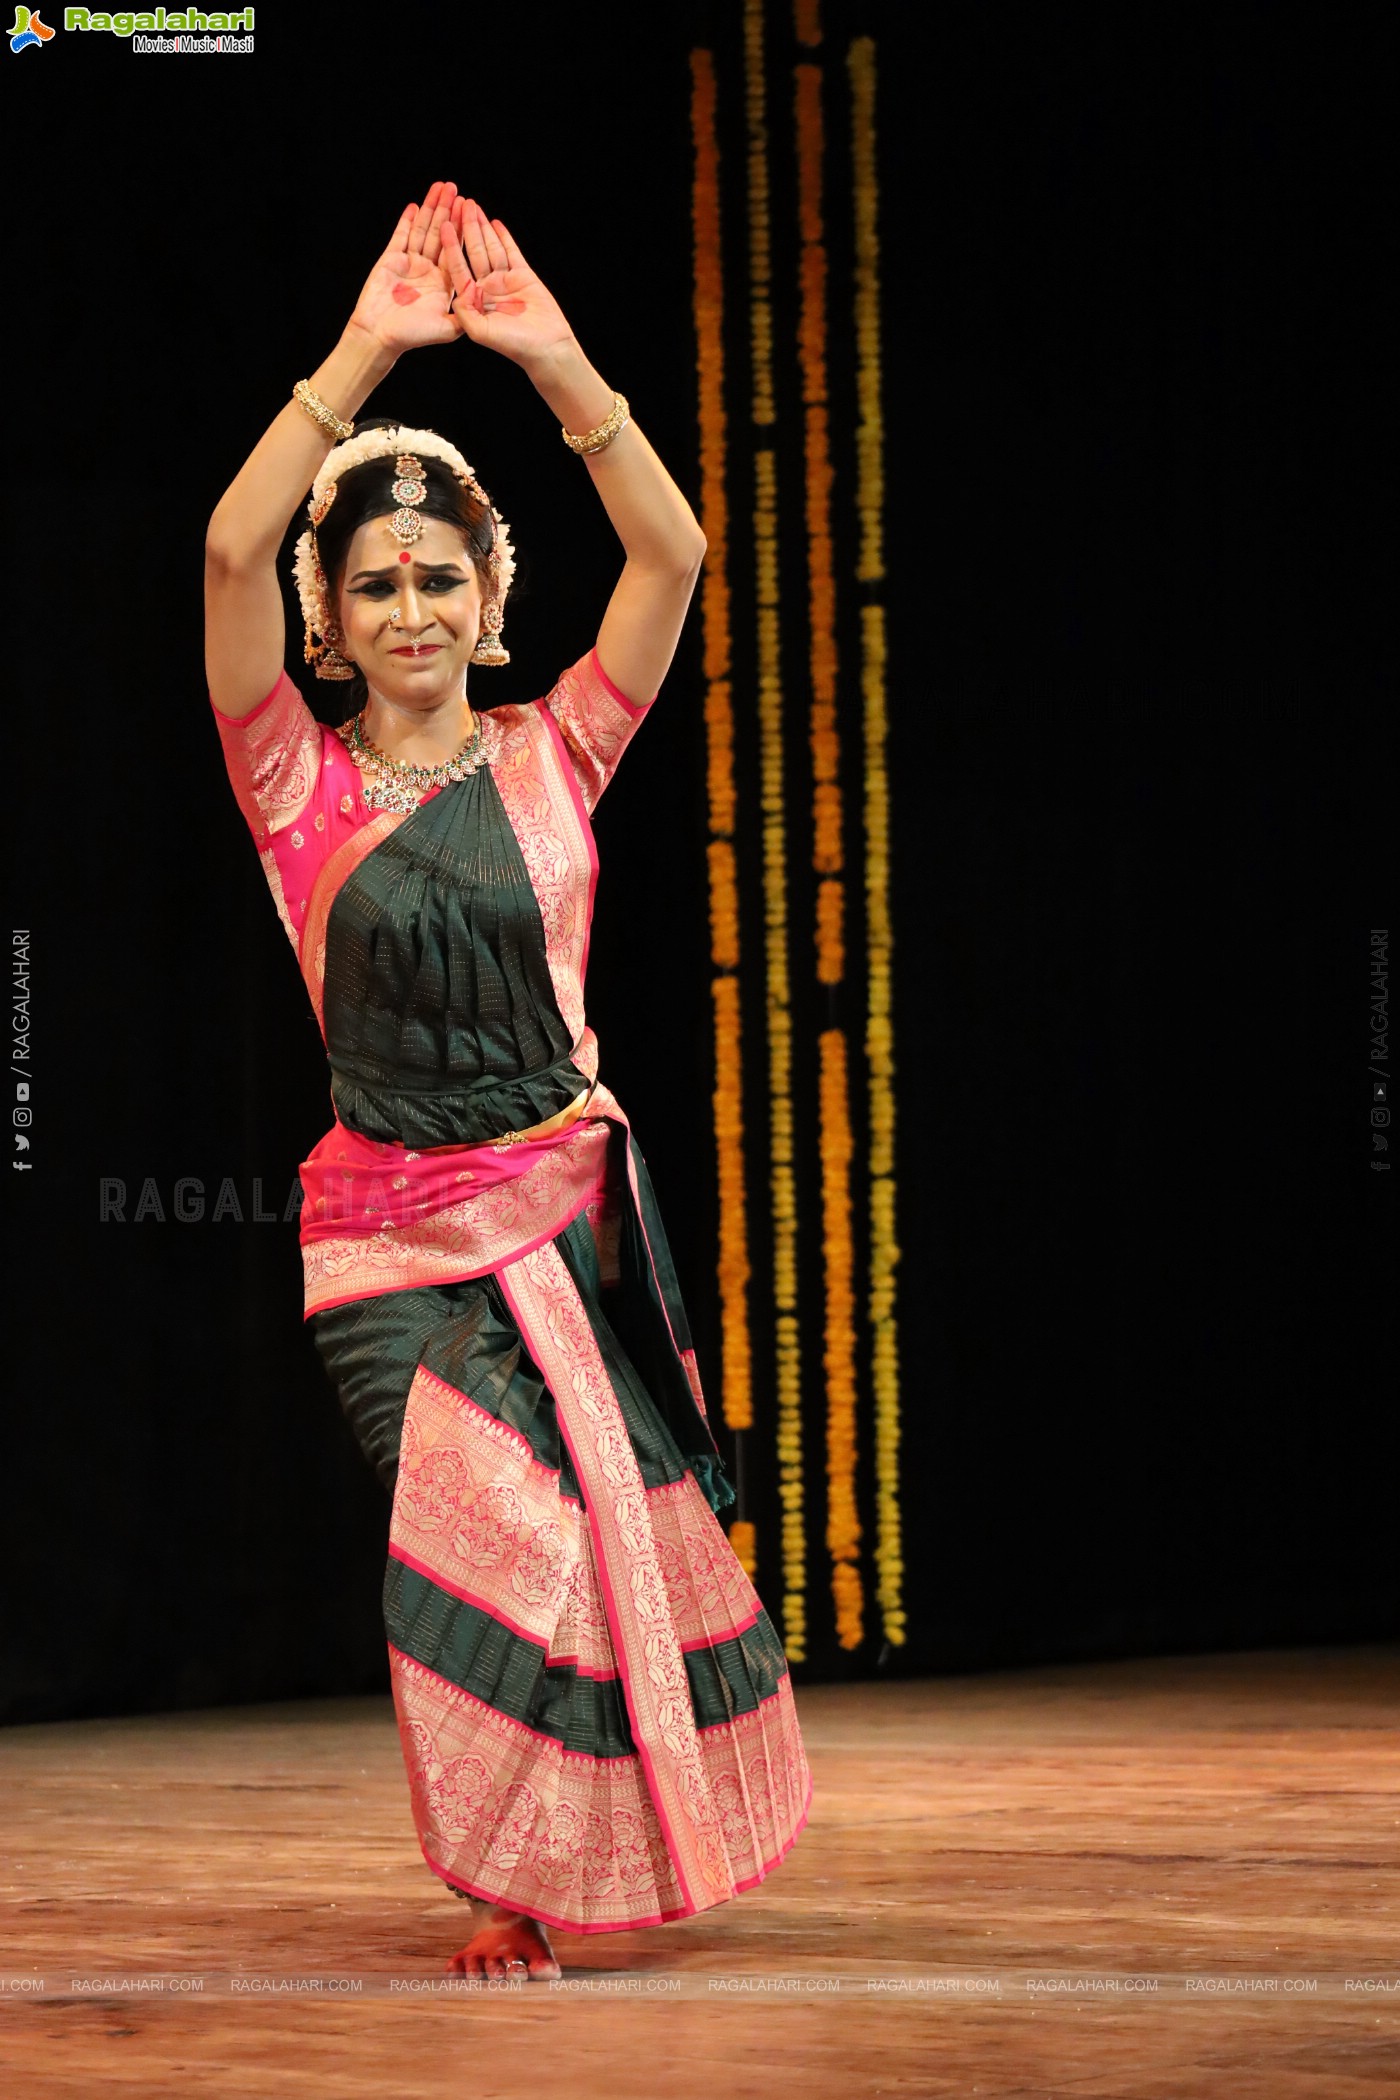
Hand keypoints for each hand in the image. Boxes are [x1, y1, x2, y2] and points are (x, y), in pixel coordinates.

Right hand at [347, 182, 460, 355]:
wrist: (379, 335)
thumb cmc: (411, 336)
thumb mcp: (446, 329)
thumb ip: (465, 316)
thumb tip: (483, 304)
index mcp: (444, 283)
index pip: (456, 250)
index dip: (462, 229)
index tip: (469, 209)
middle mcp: (429, 271)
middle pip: (440, 235)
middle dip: (447, 211)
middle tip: (455, 189)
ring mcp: (410, 264)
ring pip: (422, 231)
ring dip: (430, 209)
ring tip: (438, 188)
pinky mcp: (391, 260)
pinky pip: (400, 236)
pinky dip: (406, 222)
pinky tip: (415, 206)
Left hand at [442, 199, 575, 371]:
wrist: (545, 347)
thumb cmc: (513, 345)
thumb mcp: (480, 331)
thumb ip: (464, 312)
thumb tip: (457, 290)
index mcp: (474, 300)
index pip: (459, 267)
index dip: (452, 246)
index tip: (446, 225)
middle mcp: (487, 288)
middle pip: (473, 252)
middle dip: (466, 228)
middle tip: (459, 205)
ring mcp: (505, 281)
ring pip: (491, 248)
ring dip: (482, 227)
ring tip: (473, 206)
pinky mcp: (523, 276)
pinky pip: (511, 252)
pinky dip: (503, 237)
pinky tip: (494, 222)